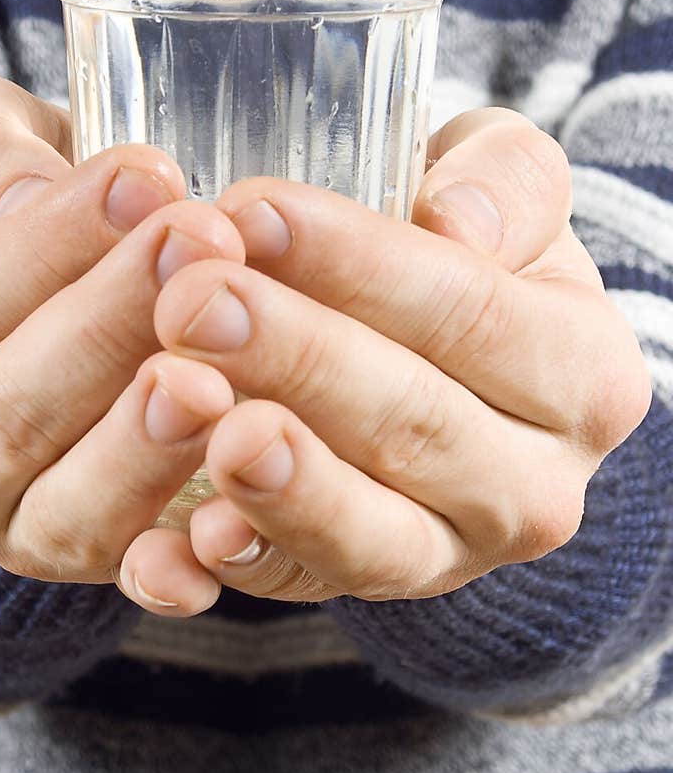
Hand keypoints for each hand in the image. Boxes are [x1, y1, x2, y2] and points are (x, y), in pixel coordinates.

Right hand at [0, 74, 245, 592]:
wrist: (63, 294)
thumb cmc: (9, 212)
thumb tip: (24, 197)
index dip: (45, 250)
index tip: (144, 179)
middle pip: (14, 417)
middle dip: (115, 327)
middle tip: (206, 245)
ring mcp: (18, 536)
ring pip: (74, 513)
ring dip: (148, 448)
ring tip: (217, 375)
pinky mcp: (105, 567)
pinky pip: (139, 580)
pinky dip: (182, 567)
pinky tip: (239, 525)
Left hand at [119, 108, 651, 614]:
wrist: (448, 369)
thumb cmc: (465, 259)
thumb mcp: (510, 194)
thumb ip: (507, 183)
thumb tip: (454, 220)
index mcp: (585, 377)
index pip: (468, 313)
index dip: (358, 264)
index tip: (255, 212)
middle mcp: (535, 487)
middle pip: (411, 422)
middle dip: (294, 358)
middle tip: (191, 301)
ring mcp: (451, 555)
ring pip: (369, 532)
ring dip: (282, 482)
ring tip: (204, 420)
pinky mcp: (365, 589)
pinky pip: (302, 589)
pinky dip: (244, 566)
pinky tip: (187, 540)